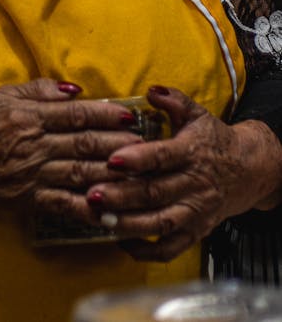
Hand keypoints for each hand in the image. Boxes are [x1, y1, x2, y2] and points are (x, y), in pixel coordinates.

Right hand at [0, 78, 143, 224]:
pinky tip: (111, 210)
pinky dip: (88, 208)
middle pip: (85, 144)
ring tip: (139, 174)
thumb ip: (39, 90)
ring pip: (80, 173)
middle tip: (147, 144)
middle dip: (119, 144)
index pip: (76, 114)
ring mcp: (33, 174)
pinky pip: (64, 204)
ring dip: (112, 174)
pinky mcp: (29, 199)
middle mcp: (35, 145)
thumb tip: (75, 90)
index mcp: (30, 116)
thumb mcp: (4, 95)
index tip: (130, 115)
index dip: (106, 115)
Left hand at [84, 85, 281, 261]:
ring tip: (100, 219)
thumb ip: (173, 100)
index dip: (137, 159)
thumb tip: (151, 90)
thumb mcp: (196, 114)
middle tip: (92, 194)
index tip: (112, 159)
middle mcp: (193, 185)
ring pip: (160, 223)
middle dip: (121, 196)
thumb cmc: (214, 140)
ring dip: (129, 224)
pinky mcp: (195, 232)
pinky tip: (122, 242)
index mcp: (190, 153)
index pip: (162, 157)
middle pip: (155, 194)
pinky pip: (170, 248)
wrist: (249, 169)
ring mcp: (195, 212)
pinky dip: (146, 251)